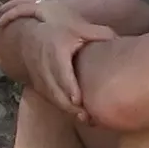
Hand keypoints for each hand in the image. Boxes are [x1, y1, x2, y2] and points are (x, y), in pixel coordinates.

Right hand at [0, 0, 115, 117]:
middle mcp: (45, 68)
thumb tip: (120, 41)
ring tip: (88, 119)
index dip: (69, 87)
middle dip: (71, 107)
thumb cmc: (58, 33)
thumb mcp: (77, 27)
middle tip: (89, 117)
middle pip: (56, 92)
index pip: (61, 72)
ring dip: (69, 111)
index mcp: (56, 51)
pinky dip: (64, 110)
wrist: (28, 39)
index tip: (78, 100)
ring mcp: (40, 80)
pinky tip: (80, 115)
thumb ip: (98, 34)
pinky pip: (52, 101)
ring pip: (54, 100)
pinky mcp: (40, 89)